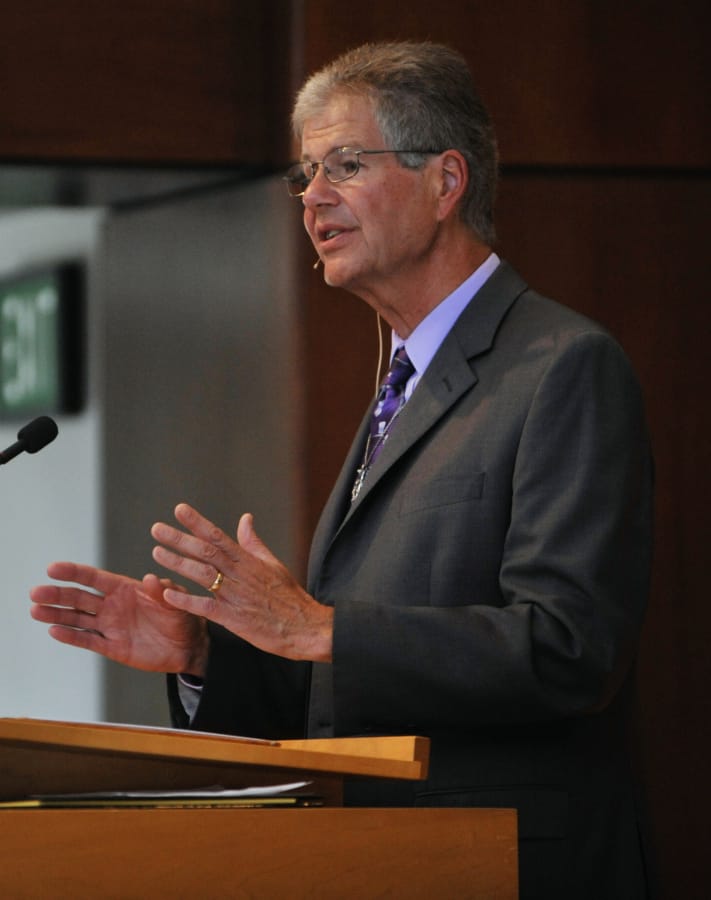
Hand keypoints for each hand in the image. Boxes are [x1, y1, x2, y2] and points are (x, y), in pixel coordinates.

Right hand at [30, 562, 208, 675]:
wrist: (189, 646)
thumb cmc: (183, 617)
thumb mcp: (176, 600)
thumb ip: (163, 591)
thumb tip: (150, 579)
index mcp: (125, 589)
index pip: (94, 578)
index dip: (74, 572)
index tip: (52, 568)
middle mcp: (113, 606)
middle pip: (79, 598)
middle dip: (57, 594)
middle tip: (36, 592)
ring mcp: (111, 626)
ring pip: (78, 619)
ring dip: (57, 615)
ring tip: (35, 610)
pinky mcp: (113, 647)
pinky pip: (88, 641)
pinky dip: (71, 637)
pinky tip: (53, 631)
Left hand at [151, 503, 332, 662]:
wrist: (304, 627)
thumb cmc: (288, 596)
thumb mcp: (272, 563)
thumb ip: (253, 542)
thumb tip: (245, 518)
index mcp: (248, 560)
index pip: (218, 535)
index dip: (197, 522)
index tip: (179, 509)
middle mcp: (240, 574)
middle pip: (205, 551)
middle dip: (179, 539)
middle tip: (157, 529)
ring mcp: (236, 595)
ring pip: (202, 574)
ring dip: (178, 563)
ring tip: (157, 552)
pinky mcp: (233, 618)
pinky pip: (205, 607)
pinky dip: (186, 600)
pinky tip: (168, 593)